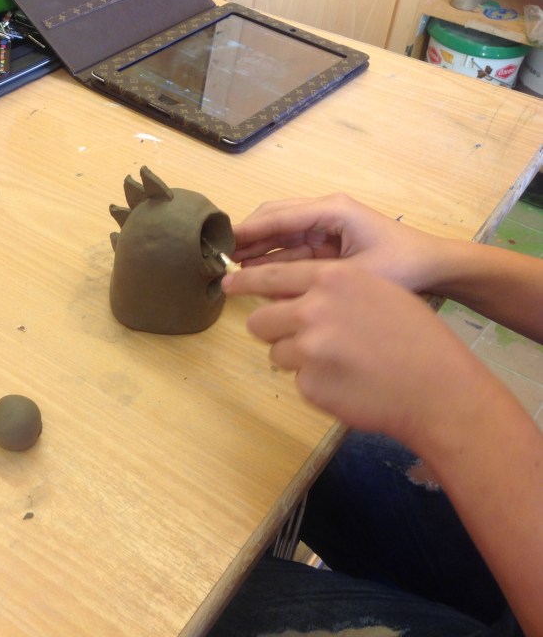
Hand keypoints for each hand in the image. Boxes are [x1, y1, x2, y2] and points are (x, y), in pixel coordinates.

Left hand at [225, 260, 501, 444]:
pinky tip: (347, 383)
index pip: (270, 276)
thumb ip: (330, 288)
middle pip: (260, 320)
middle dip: (273, 330)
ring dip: (297, 359)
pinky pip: (297, 380)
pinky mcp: (308, 384)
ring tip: (340, 362)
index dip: (244, 281)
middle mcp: (312, 310)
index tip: (227, 283)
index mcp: (332, 279)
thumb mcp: (376, 291)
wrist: (438, 389)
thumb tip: (288, 292)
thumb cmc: (414, 337)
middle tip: (303, 339)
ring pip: (276, 352)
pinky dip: (316, 383)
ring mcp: (307, 349)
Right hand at [227, 194, 443, 290]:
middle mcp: (323, 212)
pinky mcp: (326, 241)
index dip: (247, 231)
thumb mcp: (357, 274)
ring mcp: (324, 225)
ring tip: (230, 268)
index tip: (221, 244)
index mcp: (331, 210)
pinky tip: (254, 275)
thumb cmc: (402, 268)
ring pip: (278, 233)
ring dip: (256, 249)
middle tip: (220, 259)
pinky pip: (291, 247)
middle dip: (246, 238)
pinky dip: (273, 259)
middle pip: (273, 219)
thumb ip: (310, 277)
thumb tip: (265, 289)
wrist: (436, 268)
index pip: (278, 216)